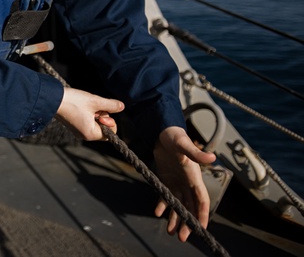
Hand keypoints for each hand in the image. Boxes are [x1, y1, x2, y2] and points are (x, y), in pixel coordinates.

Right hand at [54, 87, 124, 140]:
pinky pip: (87, 122)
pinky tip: (81, 106)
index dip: (110, 121)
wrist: (51, 98)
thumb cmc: (73, 101)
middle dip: (102, 116)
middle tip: (94, 107)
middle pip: (103, 128)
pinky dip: (88, 114)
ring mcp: (78, 131)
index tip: (102, 111)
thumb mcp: (95, 101)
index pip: (111, 133)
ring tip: (85, 105)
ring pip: (95, 124)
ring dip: (95, 113)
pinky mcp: (73, 125)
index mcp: (91, 133)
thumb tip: (122, 106)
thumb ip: (110, 105)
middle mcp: (85, 135)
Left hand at [152, 126, 216, 241]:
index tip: (201, 228)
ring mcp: (177, 182)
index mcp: (195, 178)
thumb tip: (212, 157)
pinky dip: (162, 205)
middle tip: (182, 238)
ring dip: (175, 219)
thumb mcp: (184, 144)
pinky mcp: (166, 179)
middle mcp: (188, 183)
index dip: (202, 214)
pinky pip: (165, 196)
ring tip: (171, 232)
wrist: (163, 131)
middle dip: (187, 223)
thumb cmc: (176, 137)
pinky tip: (157, 213)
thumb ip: (196, 152)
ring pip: (178, 205)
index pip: (202, 201)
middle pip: (190, 207)